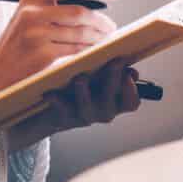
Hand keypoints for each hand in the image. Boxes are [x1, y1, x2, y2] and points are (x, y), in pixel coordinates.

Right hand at [0, 0, 120, 95]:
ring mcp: (35, 32)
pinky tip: (93, 49)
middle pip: (79, 10)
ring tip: (105, 38)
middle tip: (111, 26)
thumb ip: (58, 4)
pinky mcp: (41, 53)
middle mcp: (32, 11)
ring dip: (97, 36)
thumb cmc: (20, 38)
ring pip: (79, 31)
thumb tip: (98, 2)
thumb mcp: (31, 12)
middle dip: (100, 19)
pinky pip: (74, 48)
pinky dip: (87, 48)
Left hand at [6, 60, 140, 149]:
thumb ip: (118, 72)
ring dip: (84, 91)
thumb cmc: (86, 86)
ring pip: (87, 107)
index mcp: (116, 102)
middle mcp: (103, 113)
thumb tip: (130, 70)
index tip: (128, 75)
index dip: (132, 91)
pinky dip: (56, 100)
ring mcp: (84, 117)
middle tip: (112, 63)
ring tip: (80, 77)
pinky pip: (61, 110)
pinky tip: (50, 92)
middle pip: (110, 101)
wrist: (55, 109)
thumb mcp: (104, 78)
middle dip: (112, 81)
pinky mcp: (64, 119)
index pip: (131, 103)